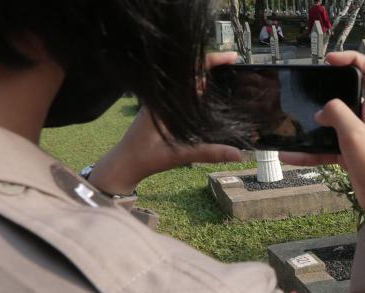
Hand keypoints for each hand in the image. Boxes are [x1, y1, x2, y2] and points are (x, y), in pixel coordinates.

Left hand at [88, 52, 242, 195]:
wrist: (124, 164)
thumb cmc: (145, 157)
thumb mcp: (179, 155)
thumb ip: (209, 153)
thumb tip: (239, 154)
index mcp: (164, 98)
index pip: (190, 71)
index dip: (212, 60)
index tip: (232, 57)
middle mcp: (163, 95)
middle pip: (191, 73)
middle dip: (215, 68)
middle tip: (237, 69)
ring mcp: (163, 102)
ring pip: (188, 83)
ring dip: (208, 79)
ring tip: (231, 79)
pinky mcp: (164, 110)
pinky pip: (185, 94)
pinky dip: (200, 91)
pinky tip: (213, 96)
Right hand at [278, 51, 364, 220]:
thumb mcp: (355, 135)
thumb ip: (337, 114)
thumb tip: (321, 111)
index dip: (352, 59)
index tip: (330, 61)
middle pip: (347, 94)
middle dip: (326, 91)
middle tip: (307, 89)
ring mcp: (357, 136)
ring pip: (331, 123)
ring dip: (312, 125)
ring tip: (291, 123)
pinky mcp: (349, 154)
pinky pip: (325, 148)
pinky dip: (308, 152)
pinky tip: (288, 155)